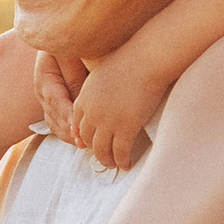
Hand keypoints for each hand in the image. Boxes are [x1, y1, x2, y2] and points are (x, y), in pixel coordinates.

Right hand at [32, 53, 82, 142]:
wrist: (63, 40)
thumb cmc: (70, 44)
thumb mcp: (71, 55)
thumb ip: (74, 76)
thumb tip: (81, 102)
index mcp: (45, 78)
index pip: (56, 101)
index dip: (67, 116)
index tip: (78, 128)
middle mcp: (43, 93)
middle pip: (54, 117)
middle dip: (70, 131)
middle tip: (86, 142)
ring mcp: (47, 102)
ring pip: (55, 124)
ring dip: (69, 136)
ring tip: (86, 145)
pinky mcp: (54, 107)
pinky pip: (58, 125)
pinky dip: (69, 134)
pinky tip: (82, 140)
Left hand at [63, 54, 162, 172]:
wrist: (146, 60)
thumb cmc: (130, 59)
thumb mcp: (102, 70)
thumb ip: (97, 85)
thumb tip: (103, 90)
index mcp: (84, 98)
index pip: (78, 124)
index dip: (84, 135)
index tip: (89, 142)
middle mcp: (92, 113)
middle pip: (87, 139)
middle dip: (94, 150)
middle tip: (102, 155)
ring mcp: (107, 123)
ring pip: (101, 150)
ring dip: (107, 160)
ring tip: (113, 164)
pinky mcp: (125, 129)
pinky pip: (120, 152)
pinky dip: (122, 161)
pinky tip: (127, 164)